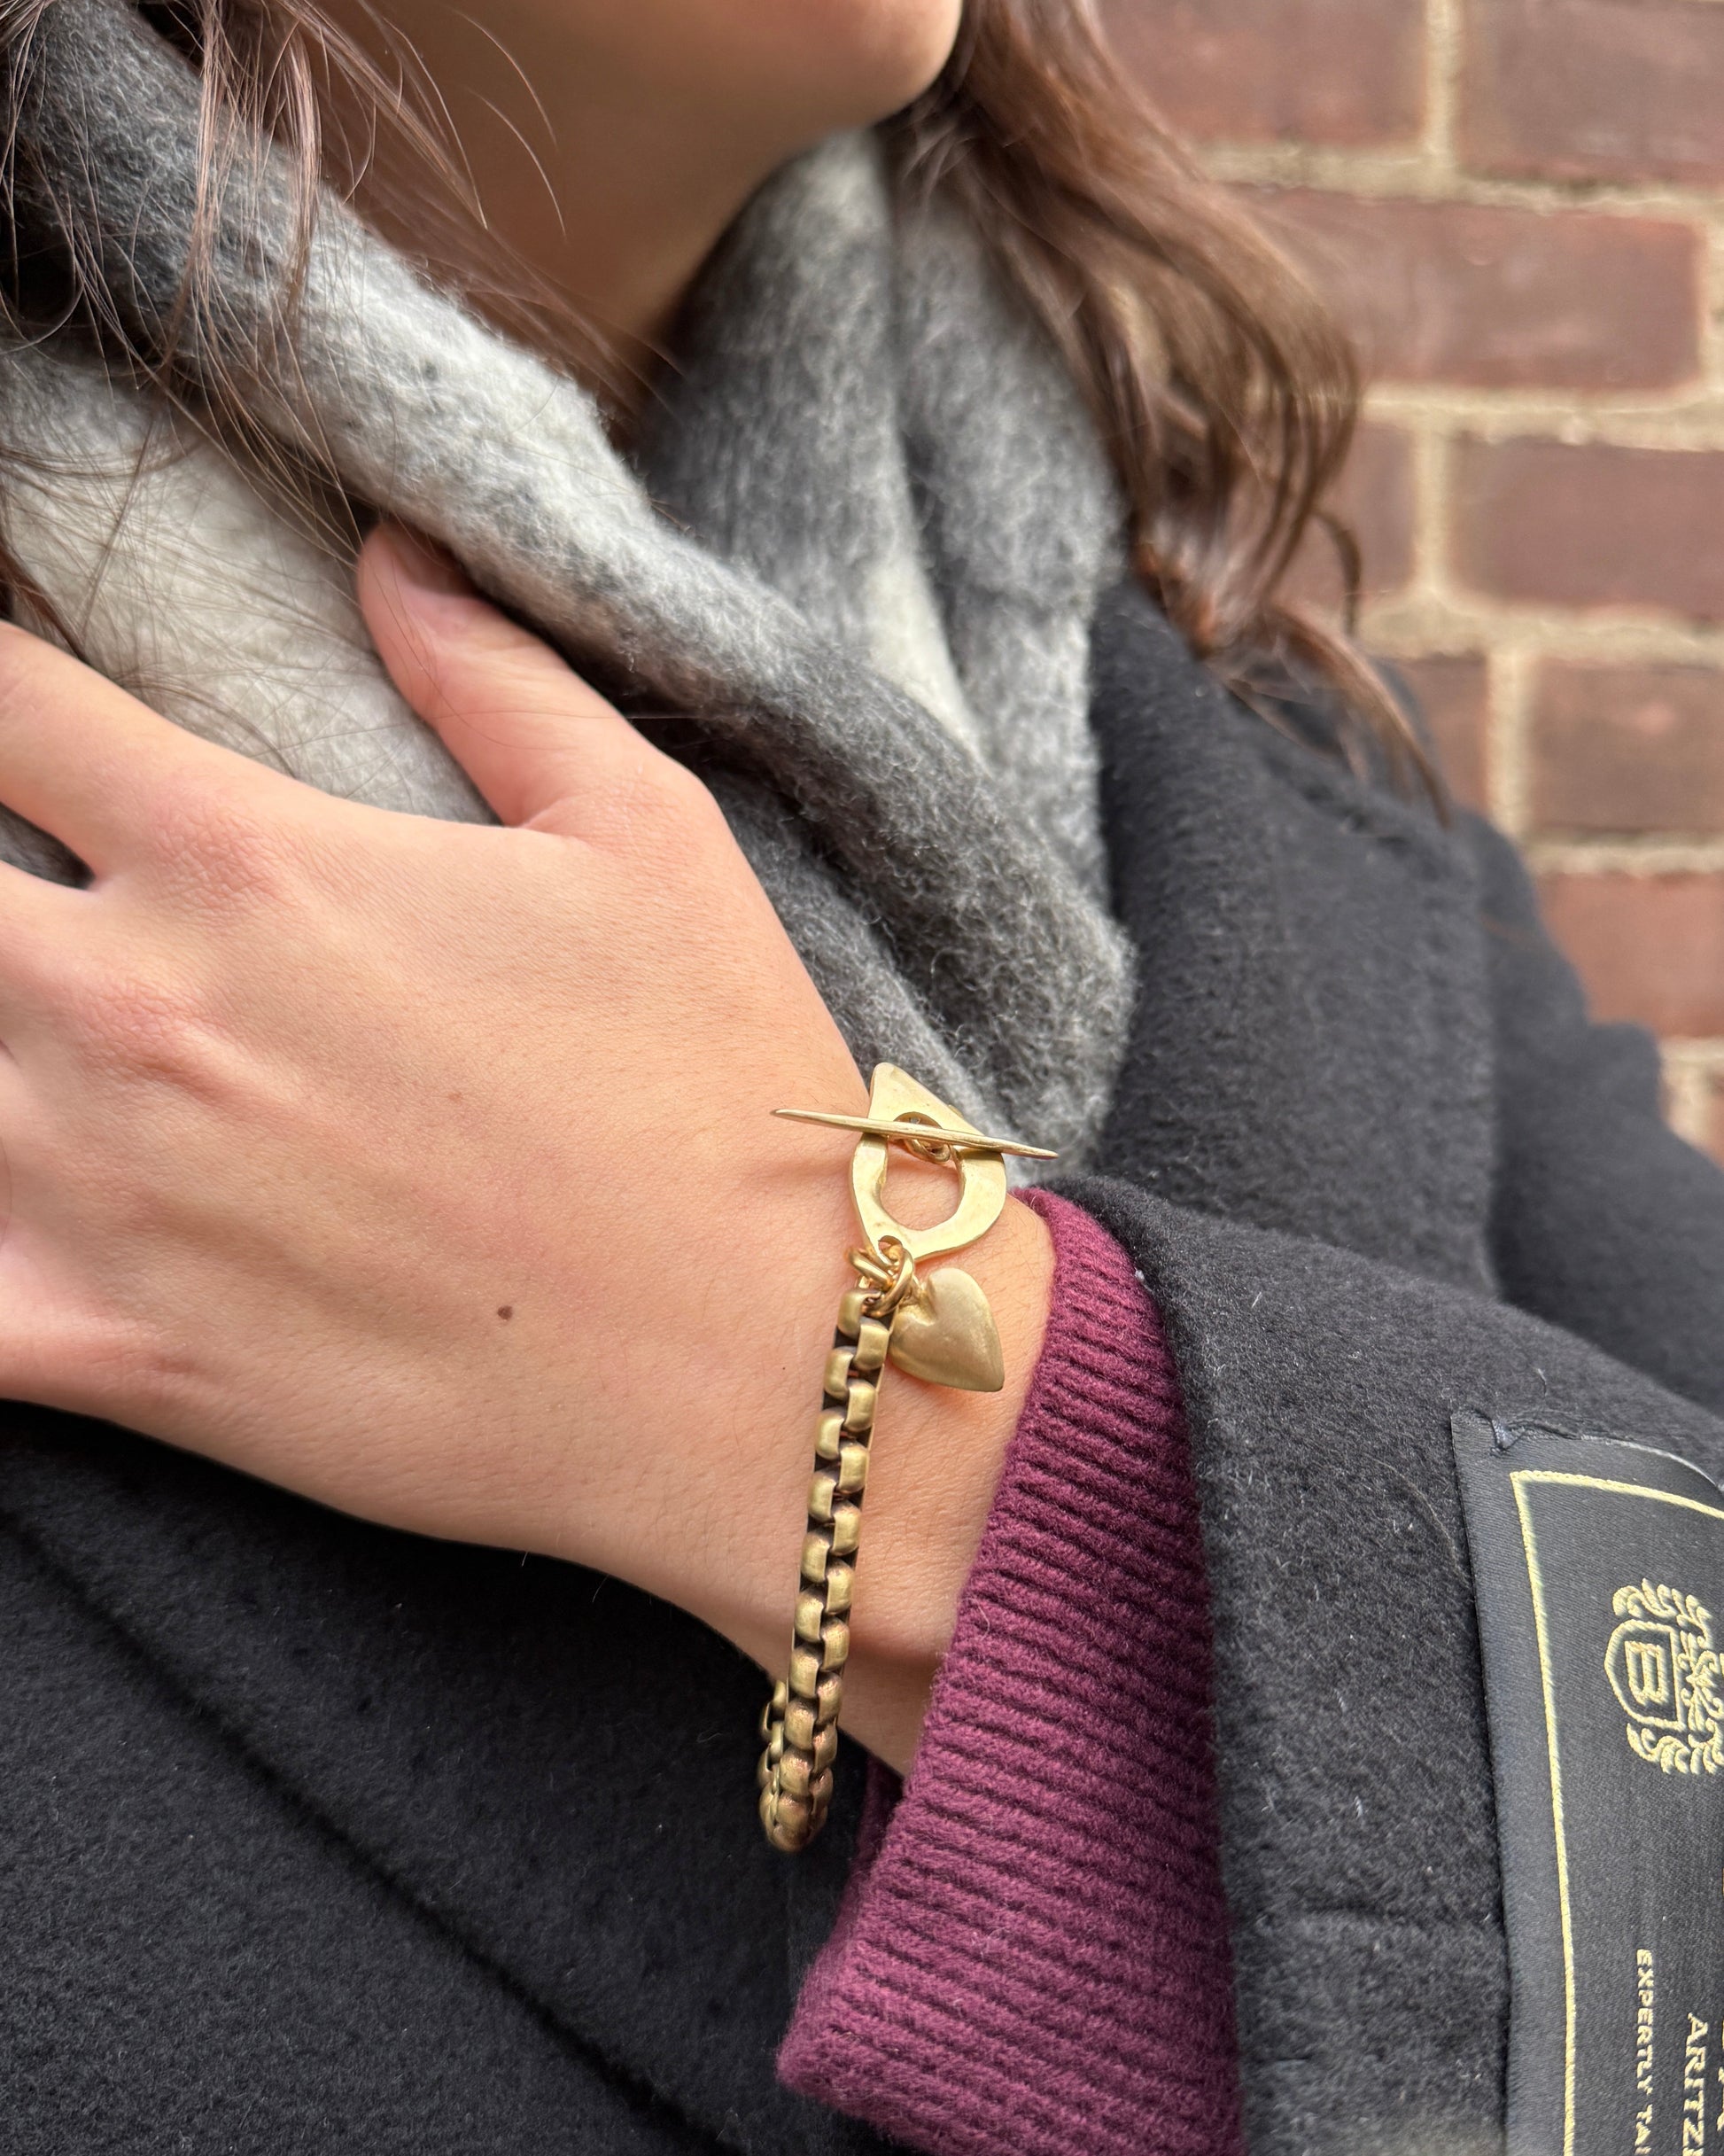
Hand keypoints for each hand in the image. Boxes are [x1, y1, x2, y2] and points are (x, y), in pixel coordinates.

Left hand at [0, 528, 1051, 1768]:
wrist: (770, 1365)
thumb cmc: (721, 1087)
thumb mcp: (650, 833)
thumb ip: (495, 679)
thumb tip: (389, 552)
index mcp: (248, 859)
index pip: (0, 700)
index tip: (26, 721)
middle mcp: (138, 1008)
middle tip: (58, 906)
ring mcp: (105, 1191)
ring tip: (41, 1049)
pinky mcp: (119, 1352)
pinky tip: (10, 1216)